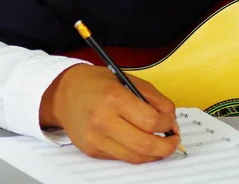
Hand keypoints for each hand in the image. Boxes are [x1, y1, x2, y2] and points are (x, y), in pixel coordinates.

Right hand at [40, 64, 180, 163]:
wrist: (65, 93)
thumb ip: (153, 98)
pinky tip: (142, 143)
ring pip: (133, 157)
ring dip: (153, 154)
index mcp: (114, 98)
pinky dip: (136, 153)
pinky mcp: (92, 151)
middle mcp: (103, 120)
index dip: (167, 124)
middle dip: (166, 147)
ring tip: (161, 144)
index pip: (150, 121)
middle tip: (174, 141)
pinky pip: (121, 157)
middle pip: (143, 145)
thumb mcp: (128, 80)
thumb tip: (171, 118)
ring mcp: (96, 139)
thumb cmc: (98, 83)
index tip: (172, 122)